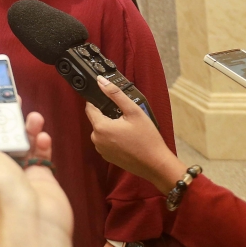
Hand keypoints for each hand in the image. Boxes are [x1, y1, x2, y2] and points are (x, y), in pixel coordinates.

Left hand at [0, 108, 71, 246]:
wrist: (34, 219)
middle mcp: (2, 167)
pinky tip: (44, 137)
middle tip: (16, 100)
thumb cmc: (3, 190)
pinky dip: (43, 143)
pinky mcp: (42, 176)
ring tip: (35, 117)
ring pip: (26, 142)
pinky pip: (42, 154)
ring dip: (30, 128)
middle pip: (5, 137)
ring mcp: (23, 172)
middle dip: (10, 119)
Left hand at [85, 76, 185, 193]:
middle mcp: (96, 139)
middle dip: (107, 114)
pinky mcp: (107, 157)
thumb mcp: (133, 111)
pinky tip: (127, 138)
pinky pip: (105, 141)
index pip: (89, 107)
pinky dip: (113, 137)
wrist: (156, 164)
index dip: (97, 100)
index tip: (108, 99)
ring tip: (128, 127)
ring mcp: (101, 150)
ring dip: (110, 126)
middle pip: (96, 119)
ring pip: (101, 130)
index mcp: (100, 127)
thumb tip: (100, 81)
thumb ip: (115, 94)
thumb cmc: (147, 138)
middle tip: (125, 115)